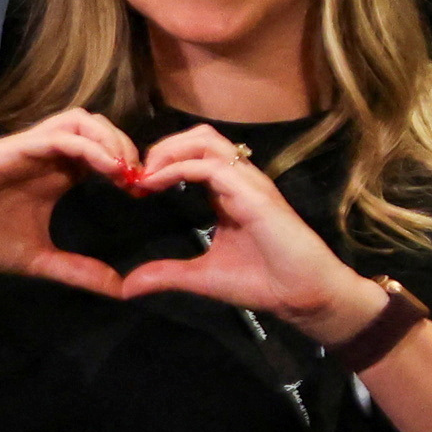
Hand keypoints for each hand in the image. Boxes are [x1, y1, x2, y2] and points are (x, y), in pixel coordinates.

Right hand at [0, 108, 154, 294]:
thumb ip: (79, 271)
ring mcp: (27, 148)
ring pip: (80, 120)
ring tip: (125, 172)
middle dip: (128, 147)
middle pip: (99, 127)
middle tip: (142, 180)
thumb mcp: (39, 260)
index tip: (145, 193)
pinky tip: (106, 169)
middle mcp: (44, 154)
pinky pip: (56, 135)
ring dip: (111, 140)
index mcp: (55, 173)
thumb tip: (120, 289)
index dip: (130, 165)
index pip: (104, 150)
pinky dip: (88, 145)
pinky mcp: (9, 149)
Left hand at [115, 127, 390, 333]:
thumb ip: (167, 274)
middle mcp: (241, 181)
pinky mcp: (253, 194)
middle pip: (200, 136)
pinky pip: (211, 167)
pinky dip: (177, 168)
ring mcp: (249, 183)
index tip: (135, 187)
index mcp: (230, 193)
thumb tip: (128, 287)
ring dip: (168, 151)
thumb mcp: (202, 276)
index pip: (196, 154)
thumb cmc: (263, 282)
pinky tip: (154, 185)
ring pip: (206, 141)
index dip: (162, 162)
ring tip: (145, 175)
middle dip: (162, 147)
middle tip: (136, 174)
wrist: (303, 295)